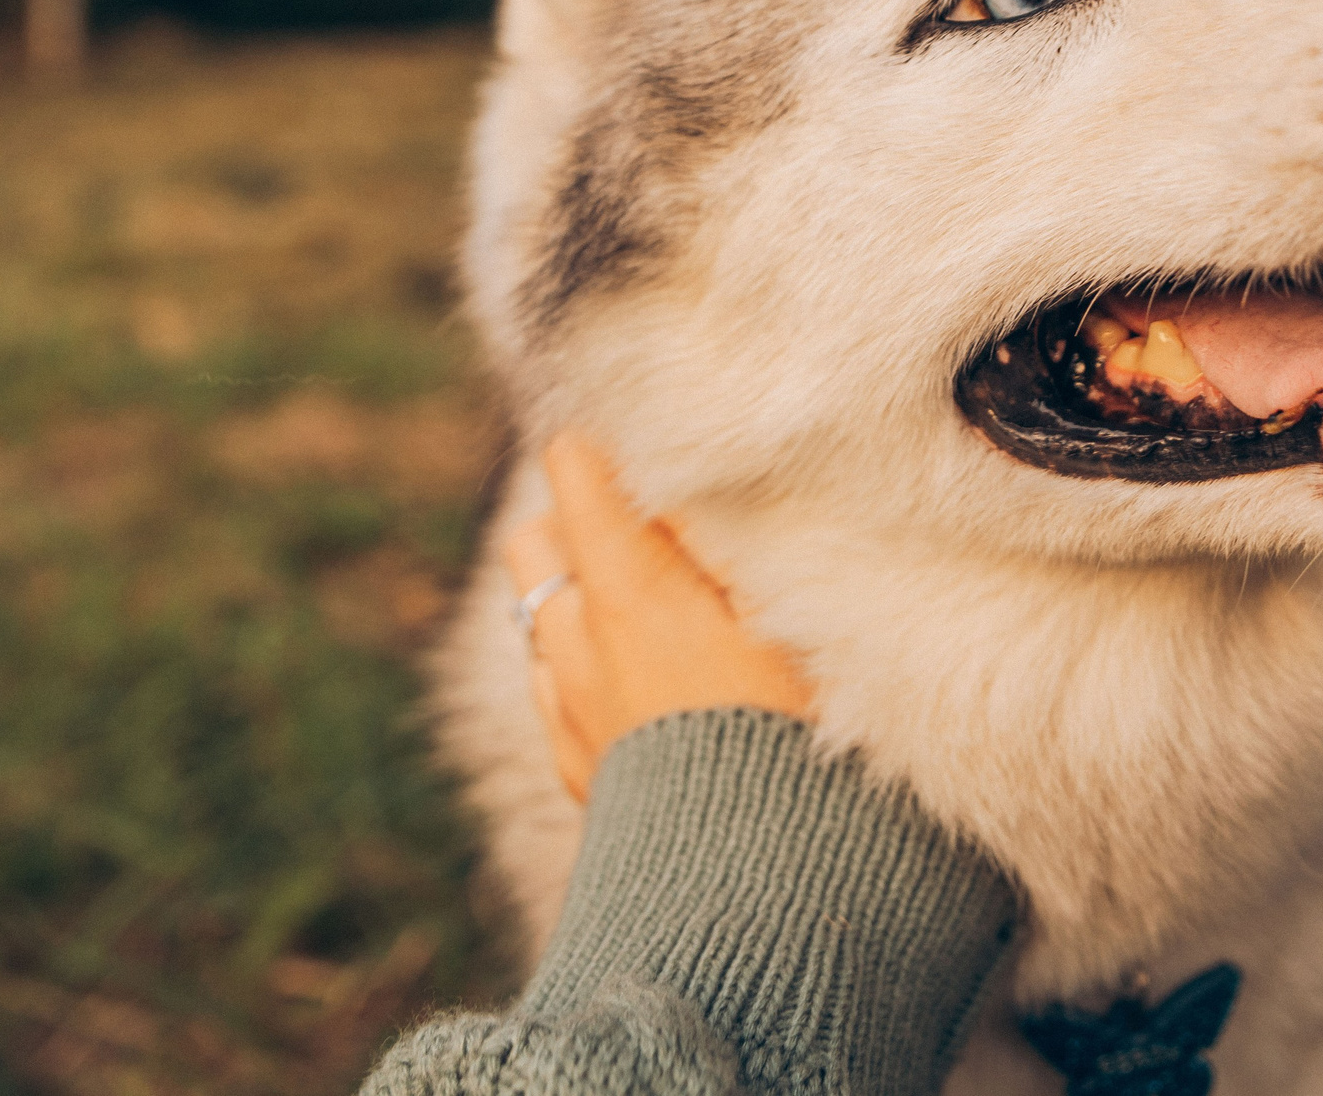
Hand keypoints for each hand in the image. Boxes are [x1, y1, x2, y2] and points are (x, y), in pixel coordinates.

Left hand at [504, 430, 814, 801]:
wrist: (750, 871)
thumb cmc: (791, 726)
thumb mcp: (784, 610)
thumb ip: (731, 540)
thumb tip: (696, 482)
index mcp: (628, 588)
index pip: (574, 469)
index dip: (610, 452)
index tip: (653, 458)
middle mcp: (577, 639)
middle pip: (531, 537)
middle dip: (573, 522)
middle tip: (643, 529)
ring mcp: (564, 704)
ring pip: (538, 617)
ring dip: (577, 601)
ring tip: (646, 611)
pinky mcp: (573, 764)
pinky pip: (554, 691)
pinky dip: (584, 672)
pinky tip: (643, 687)